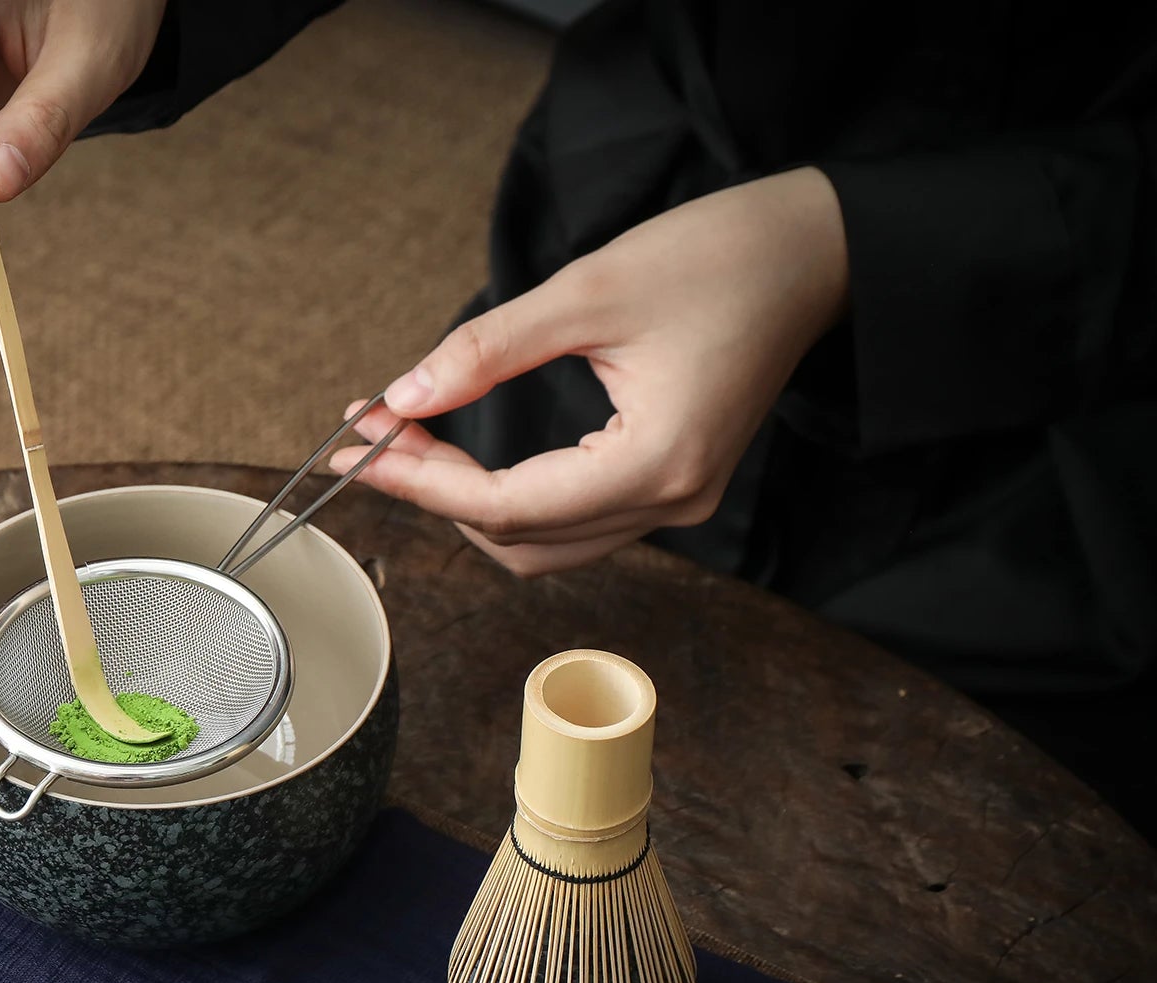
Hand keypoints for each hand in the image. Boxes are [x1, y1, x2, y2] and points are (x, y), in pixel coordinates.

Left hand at [332, 167, 849, 575]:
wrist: (812, 251)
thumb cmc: (718, 257)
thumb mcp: (588, 290)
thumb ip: (487, 351)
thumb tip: (402, 396)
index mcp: (656, 463)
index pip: (507, 507)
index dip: (421, 482)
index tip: (357, 446)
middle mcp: (671, 501)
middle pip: (518, 539)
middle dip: (432, 492)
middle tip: (371, 436)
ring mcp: (677, 500)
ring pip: (543, 543)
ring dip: (467, 503)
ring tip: (406, 442)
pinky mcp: (673, 483)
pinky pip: (573, 519)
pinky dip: (510, 497)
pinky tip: (465, 455)